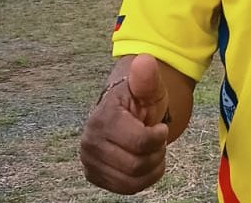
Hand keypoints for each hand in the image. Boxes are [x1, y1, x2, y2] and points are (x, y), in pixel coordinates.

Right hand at [80, 54, 171, 193]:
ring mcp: (89, 160)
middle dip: (155, 154)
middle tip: (157, 141)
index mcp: (104, 118)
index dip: (159, 138)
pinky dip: (142, 179)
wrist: (125, 111)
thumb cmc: (140, 99)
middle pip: (136, 165)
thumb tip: (144, 60)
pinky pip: (125, 188)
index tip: (161, 128)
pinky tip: (145, 163)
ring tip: (152, 151)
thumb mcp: (149, 86)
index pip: (140, 142)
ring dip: (150, 168)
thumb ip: (147, 76)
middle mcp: (90, 141)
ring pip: (131, 181)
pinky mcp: (94, 175)